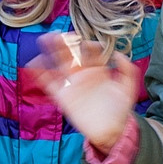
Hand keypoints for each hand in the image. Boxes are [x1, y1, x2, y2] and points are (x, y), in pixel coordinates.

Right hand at [25, 32, 140, 150]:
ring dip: (50, 52)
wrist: (111, 131)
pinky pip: (48, 83)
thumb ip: (128, 71)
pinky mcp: (63, 97)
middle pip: (72, 54)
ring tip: (44, 39)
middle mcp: (83, 75)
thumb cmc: (121, 110)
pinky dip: (39, 73)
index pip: (91, 52)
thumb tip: (119, 54)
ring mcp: (72, 85)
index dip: (89, 45)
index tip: (88, 43)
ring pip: (58, 64)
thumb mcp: (128, 89)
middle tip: (58, 32)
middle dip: (65, 43)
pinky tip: (33, 62)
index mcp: (98, 71)